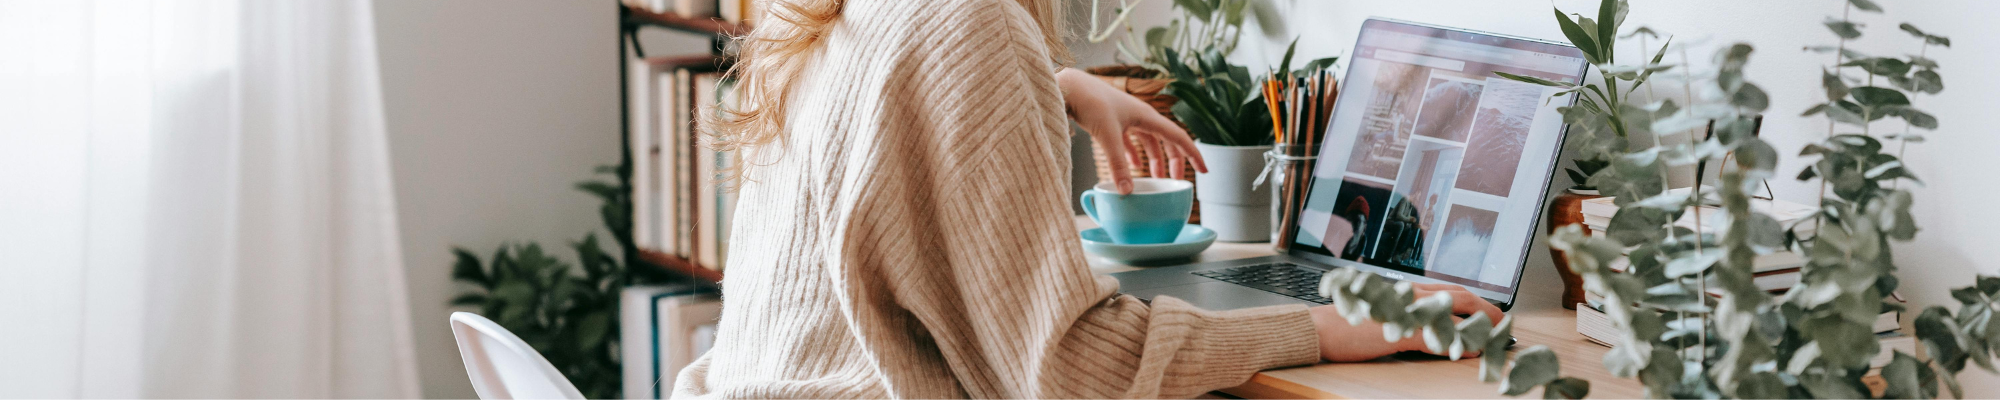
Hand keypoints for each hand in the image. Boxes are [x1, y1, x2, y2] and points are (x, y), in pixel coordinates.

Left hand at [1056, 68, 1205, 193]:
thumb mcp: (1107, 136)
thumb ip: (1118, 164)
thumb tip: (1128, 191)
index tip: (1204, 170)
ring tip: (1155, 177)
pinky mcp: (1112, 120)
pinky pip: (1131, 139)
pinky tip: (1132, 165)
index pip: (1179, 137)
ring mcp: (1126, 117)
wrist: (1067, 86)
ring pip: (1149, 140)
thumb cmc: (1089, 102)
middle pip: (1166, 140)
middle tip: (1176, 180)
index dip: (1193, 155)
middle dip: (1174, 161)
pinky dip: (1134, 153)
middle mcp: (1141, 115)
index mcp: (1147, 116)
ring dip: (1154, 158)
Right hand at [1308, 283, 1504, 361]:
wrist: (1317, 329)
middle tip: (1503, 324)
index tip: (1490, 312)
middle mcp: (1409, 296)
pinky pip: (1434, 337)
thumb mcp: (1379, 316)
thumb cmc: (1344, 324)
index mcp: (1405, 290)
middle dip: (1486, 309)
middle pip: (1459, 296)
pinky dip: (1455, 344)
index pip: (1450, 290)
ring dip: (1478, 325)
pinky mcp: (1398, 332)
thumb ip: (1404, 318)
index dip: (1475, 300)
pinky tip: (1469, 352)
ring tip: (1496, 336)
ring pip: (1452, 313)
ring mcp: (1405, 313)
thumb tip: (1427, 328)